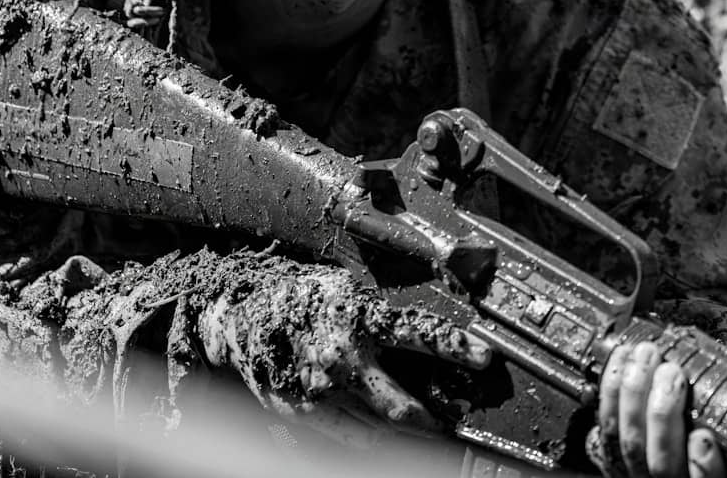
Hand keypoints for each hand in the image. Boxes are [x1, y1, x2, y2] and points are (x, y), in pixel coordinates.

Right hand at [197, 259, 489, 444]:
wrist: (243, 316)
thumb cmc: (299, 295)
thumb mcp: (345, 286)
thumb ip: (379, 310)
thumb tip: (421, 328)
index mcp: (358, 317)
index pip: (418, 333)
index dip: (454, 347)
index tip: (483, 357)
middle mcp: (343, 358)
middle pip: (401, 405)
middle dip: (432, 421)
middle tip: (451, 424)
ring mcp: (323, 392)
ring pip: (378, 428)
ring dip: (405, 433)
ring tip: (424, 430)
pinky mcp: (305, 413)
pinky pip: (348, 438)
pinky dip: (370, 440)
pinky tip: (383, 437)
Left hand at [594, 343, 726, 477]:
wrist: (672, 464)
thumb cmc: (709, 450)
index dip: (704, 469)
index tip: (704, 439)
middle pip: (660, 464)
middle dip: (661, 412)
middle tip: (671, 372)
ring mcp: (640, 475)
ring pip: (630, 444)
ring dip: (633, 394)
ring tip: (645, 356)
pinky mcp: (617, 456)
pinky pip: (605, 429)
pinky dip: (611, 392)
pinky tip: (622, 362)